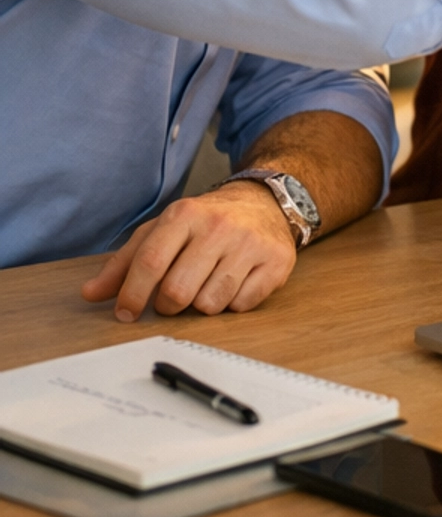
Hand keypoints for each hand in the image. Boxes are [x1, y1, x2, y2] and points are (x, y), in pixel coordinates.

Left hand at [80, 182, 297, 320]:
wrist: (264, 203)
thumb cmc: (205, 222)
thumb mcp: (162, 231)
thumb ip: (125, 263)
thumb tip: (90, 294)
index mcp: (185, 215)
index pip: (150, 262)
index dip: (133, 295)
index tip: (126, 314)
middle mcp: (219, 227)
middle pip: (178, 291)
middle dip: (169, 305)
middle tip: (174, 297)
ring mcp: (250, 244)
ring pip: (210, 303)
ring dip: (202, 305)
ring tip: (206, 285)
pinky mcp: (276, 262)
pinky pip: (241, 305)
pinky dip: (232, 304)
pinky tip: (233, 284)